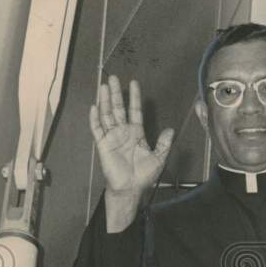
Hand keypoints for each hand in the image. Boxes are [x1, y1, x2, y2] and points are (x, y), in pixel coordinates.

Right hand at [89, 75, 173, 208]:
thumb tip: (171, 129)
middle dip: (116, 93)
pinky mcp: (103, 144)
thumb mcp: (158, 158)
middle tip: (114, 78)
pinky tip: (94, 107)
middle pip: (118, 108)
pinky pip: (97, 129)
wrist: (130, 188)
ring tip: (103, 86)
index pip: (135, 111)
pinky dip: (95, 118)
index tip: (134, 83)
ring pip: (107, 115)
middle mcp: (123, 132)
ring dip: (105, 101)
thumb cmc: (143, 175)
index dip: (134, 97)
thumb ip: (164, 143)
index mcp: (136, 133)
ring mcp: (112, 137)